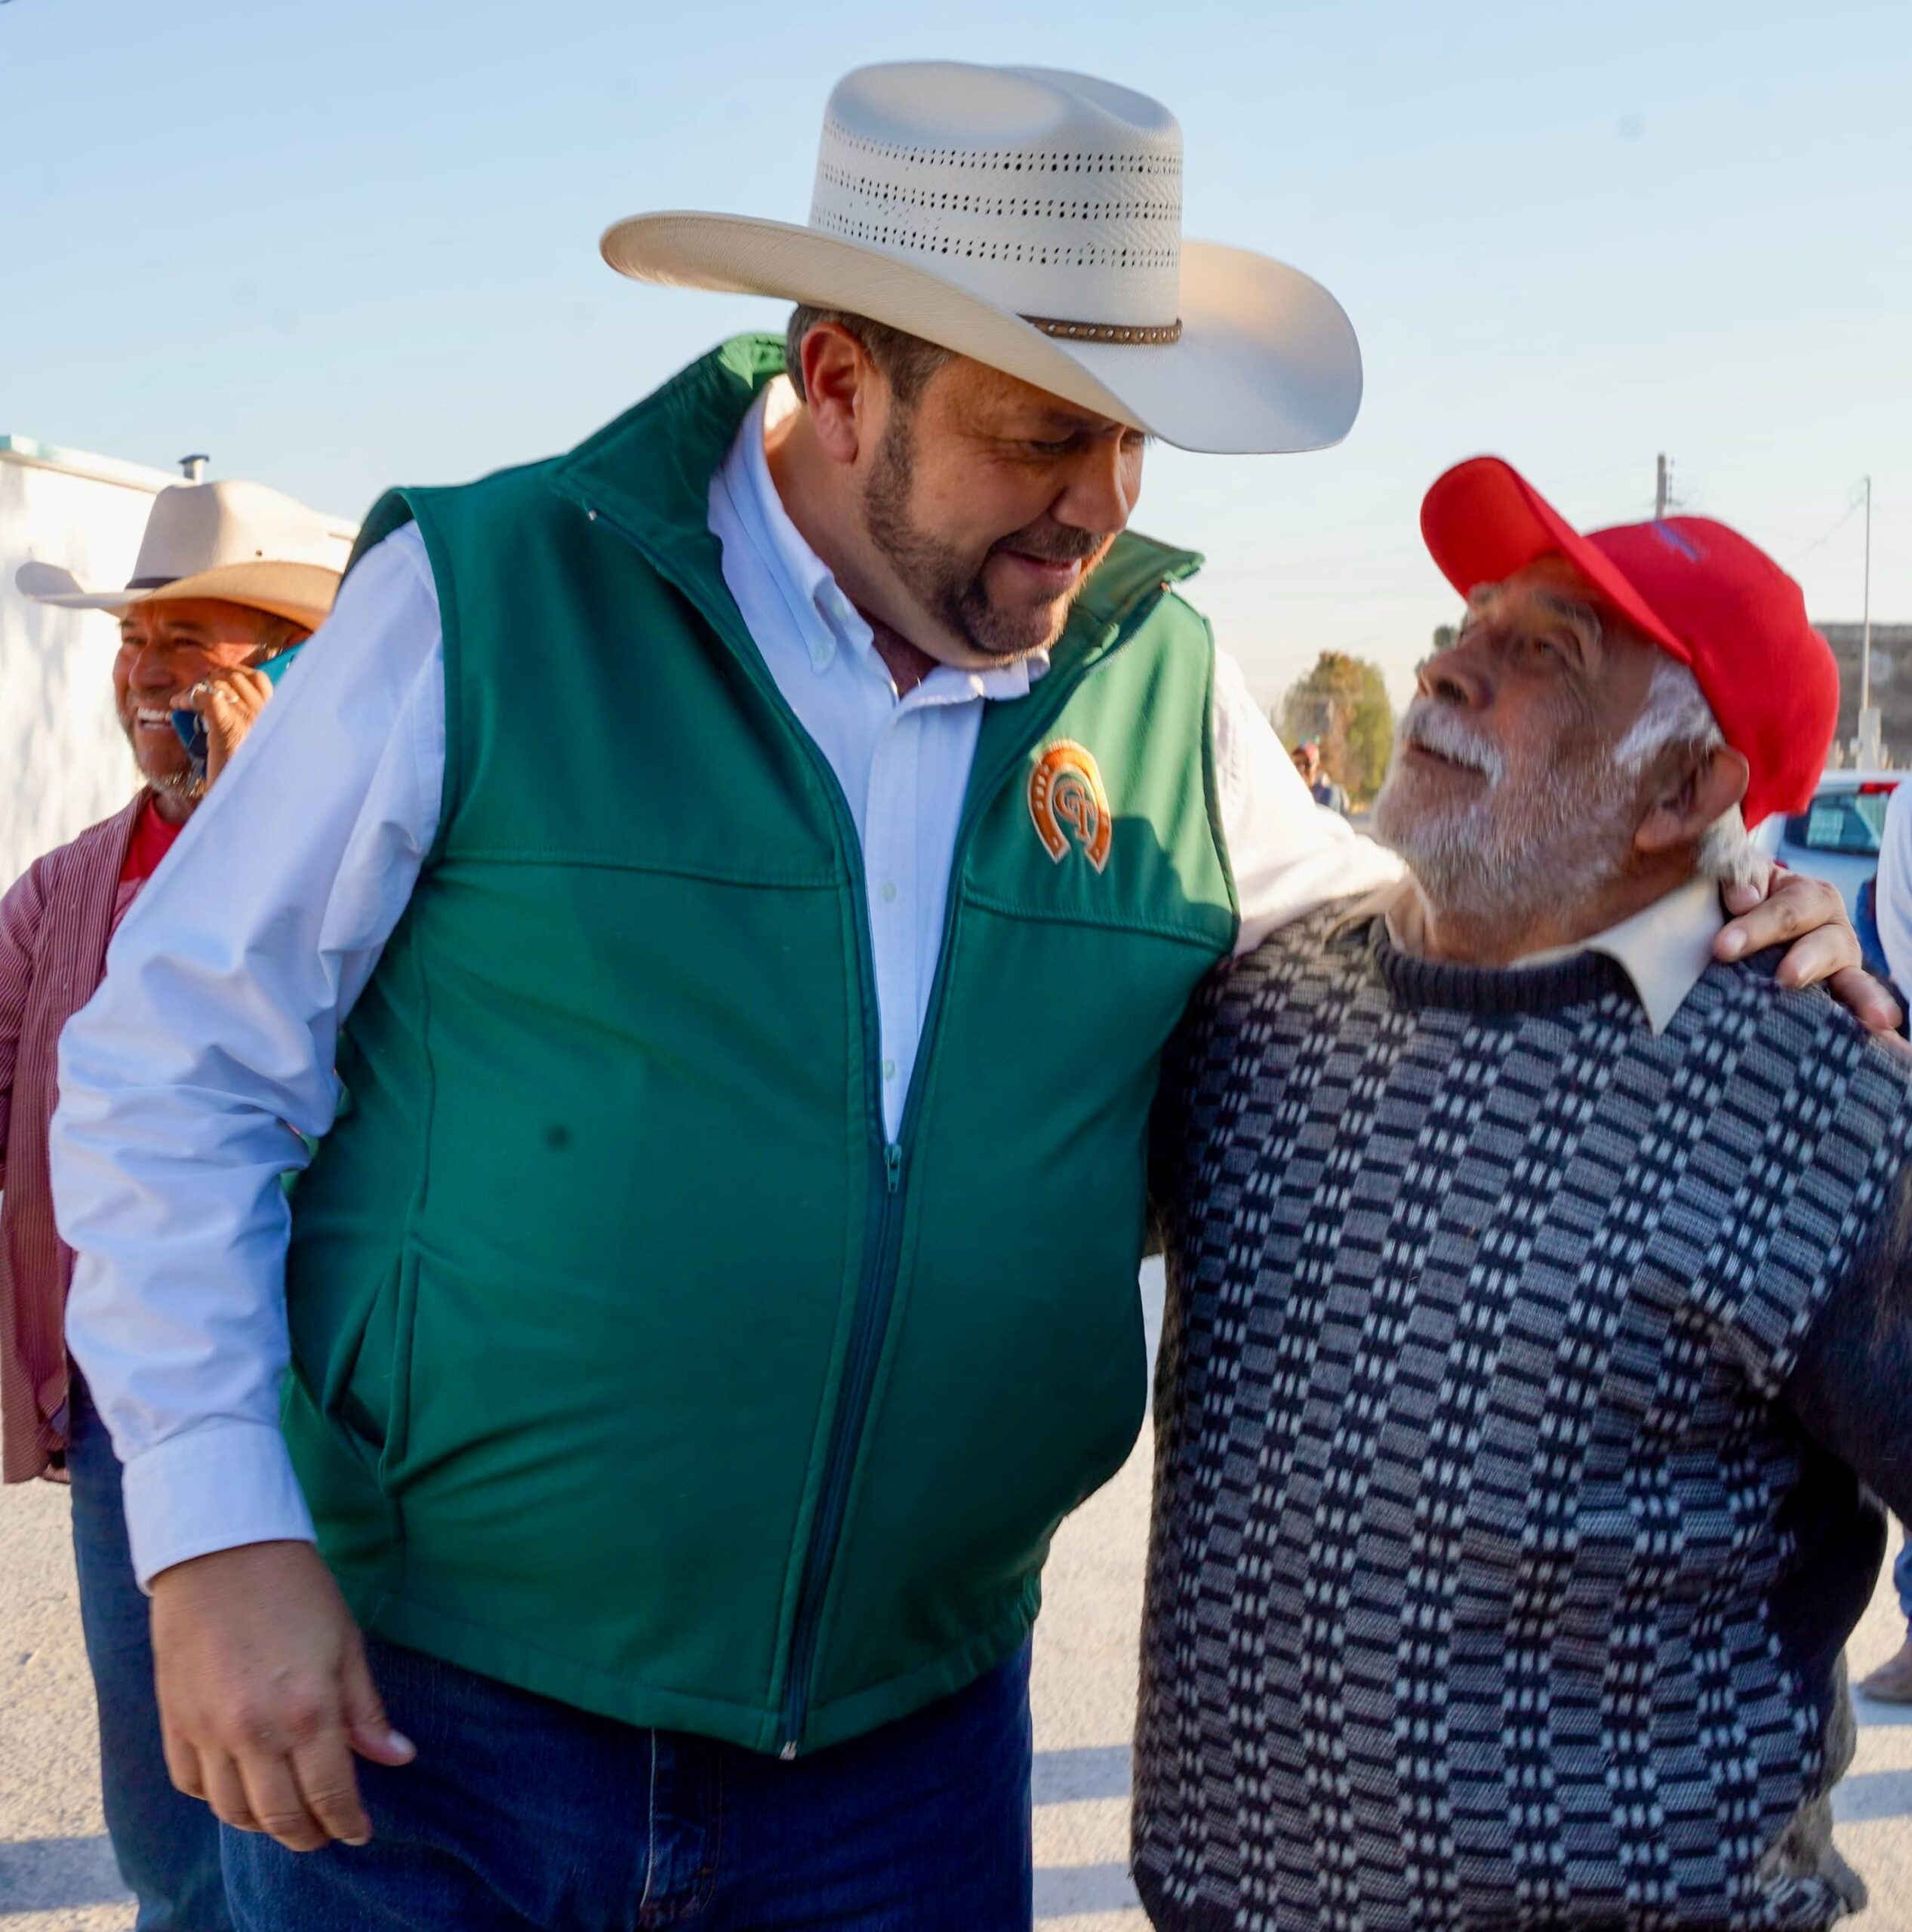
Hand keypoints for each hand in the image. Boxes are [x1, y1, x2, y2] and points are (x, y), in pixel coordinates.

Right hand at [150, 1540, 413, 1850]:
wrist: (222, 1552)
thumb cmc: (296, 1590)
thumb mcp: (346, 1644)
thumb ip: (366, 1710)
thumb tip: (398, 1758)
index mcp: (307, 1712)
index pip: (330, 1793)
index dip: (348, 1822)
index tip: (360, 1832)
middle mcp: (254, 1733)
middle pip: (280, 1816)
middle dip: (308, 1835)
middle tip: (327, 1832)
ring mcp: (208, 1731)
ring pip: (233, 1811)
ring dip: (264, 1824)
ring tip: (288, 1816)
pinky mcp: (174, 1722)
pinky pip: (192, 1784)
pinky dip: (217, 1798)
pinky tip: (240, 1788)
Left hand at [182, 667, 272, 786]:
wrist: (244, 807)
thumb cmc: (245, 779)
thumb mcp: (253, 746)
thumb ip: (248, 723)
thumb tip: (223, 701)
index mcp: (277, 718)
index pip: (259, 679)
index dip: (233, 675)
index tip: (216, 685)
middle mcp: (267, 716)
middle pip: (235, 676)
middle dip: (211, 679)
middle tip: (196, 694)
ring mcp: (250, 721)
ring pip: (219, 684)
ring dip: (195, 688)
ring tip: (183, 702)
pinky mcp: (228, 729)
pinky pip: (206, 697)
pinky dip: (188, 697)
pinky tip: (179, 705)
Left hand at [1717, 868, 1903, 1037]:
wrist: (1727, 931)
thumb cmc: (1731, 903)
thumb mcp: (1731, 883)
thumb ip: (1736, 879)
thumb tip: (1745, 899)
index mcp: (1807, 896)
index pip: (1789, 909)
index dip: (1758, 926)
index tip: (1723, 948)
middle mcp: (1830, 931)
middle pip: (1828, 944)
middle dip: (1807, 960)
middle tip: (1787, 978)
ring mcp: (1837, 968)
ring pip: (1854, 979)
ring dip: (1862, 996)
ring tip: (1878, 1017)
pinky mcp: (1835, 998)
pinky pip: (1854, 1009)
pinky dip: (1866, 1021)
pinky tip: (1884, 1036)